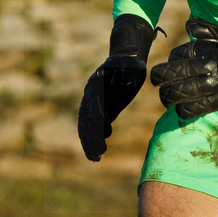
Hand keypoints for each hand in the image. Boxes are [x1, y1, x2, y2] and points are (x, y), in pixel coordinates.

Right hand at [77, 14, 157, 161]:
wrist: (126, 58)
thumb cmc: (130, 62)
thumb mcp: (132, 66)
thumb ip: (126, 74)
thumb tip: (122, 85)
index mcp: (97, 84)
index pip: (95, 106)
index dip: (98, 122)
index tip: (104, 135)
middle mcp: (91, 94)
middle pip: (86, 119)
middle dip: (91, 137)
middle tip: (98, 154)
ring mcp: (94, 101)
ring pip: (86, 124)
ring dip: (89, 142)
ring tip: (95, 158)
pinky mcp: (101, 108)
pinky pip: (92, 125)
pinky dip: (93, 138)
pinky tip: (98, 151)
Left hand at [150, 18, 217, 119]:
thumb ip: (206, 30)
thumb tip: (189, 24)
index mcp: (207, 50)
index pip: (178, 55)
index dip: (170, 60)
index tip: (171, 63)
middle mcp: (207, 68)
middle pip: (173, 74)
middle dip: (159, 78)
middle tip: (156, 80)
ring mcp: (213, 86)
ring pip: (179, 93)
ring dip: (167, 97)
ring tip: (165, 97)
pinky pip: (194, 109)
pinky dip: (183, 111)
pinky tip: (180, 109)